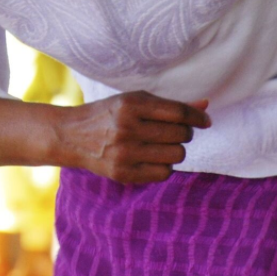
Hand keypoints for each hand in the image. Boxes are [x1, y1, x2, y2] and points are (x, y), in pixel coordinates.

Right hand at [56, 92, 210, 184]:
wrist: (71, 136)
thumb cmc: (110, 114)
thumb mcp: (135, 101)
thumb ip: (170, 105)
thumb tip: (206, 106)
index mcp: (131, 104)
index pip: (178, 112)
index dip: (197, 117)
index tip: (205, 121)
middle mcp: (127, 128)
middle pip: (180, 135)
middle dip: (185, 133)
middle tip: (175, 132)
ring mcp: (124, 153)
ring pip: (176, 155)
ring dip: (175, 150)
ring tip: (161, 145)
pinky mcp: (122, 174)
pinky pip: (163, 174)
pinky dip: (164, 166)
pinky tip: (152, 158)